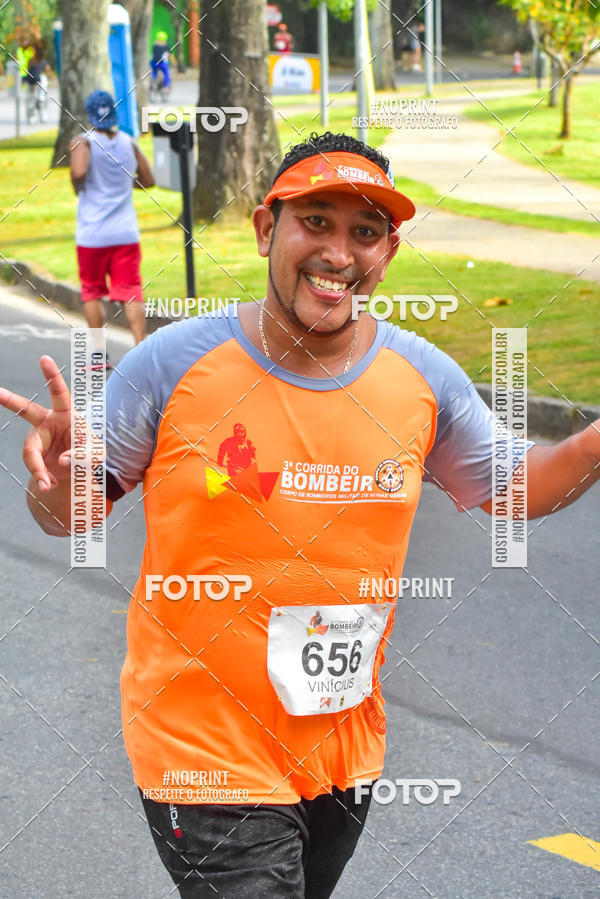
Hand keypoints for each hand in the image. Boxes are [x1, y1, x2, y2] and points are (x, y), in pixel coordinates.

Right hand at [0, 355, 82, 491]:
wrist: (75, 471)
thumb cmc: (88, 453)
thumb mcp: (97, 455)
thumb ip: (86, 456)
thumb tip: (63, 460)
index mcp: (67, 414)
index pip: (60, 393)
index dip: (52, 376)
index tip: (44, 358)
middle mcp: (48, 422)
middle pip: (26, 410)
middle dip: (9, 400)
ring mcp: (37, 438)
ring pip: (31, 451)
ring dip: (39, 468)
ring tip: (48, 483)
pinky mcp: (33, 454)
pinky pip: (34, 466)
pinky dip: (42, 477)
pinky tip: (48, 484)